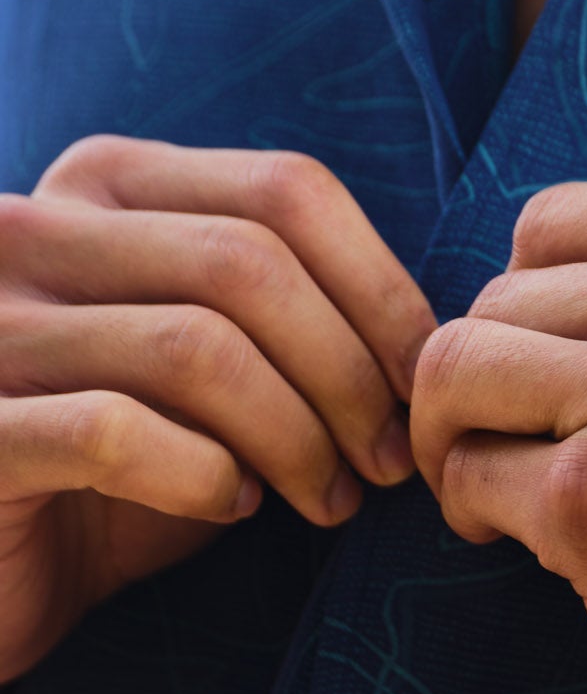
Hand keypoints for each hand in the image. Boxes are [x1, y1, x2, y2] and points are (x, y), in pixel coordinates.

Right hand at [0, 135, 433, 681]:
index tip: (420, 389)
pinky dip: (204, 478)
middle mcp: (28, 230)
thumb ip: (292, 322)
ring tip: (328, 502)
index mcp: (104, 186)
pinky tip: (228, 507)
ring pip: (197, 347)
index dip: (384, 295)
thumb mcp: (216, 372)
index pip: (287, 191)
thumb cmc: (126, 469)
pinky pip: (116, 430)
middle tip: (387, 466)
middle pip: (251, 264)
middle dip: (351, 377)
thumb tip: (439, 343)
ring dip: (297, 439)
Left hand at [408, 166, 586, 693]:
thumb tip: (550, 298)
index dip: (543, 314)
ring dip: (478, 444)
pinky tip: (551, 553)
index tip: (572, 383)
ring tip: (525, 501)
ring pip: (458, 377)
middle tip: (545, 459)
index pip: (549, 226)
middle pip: (494, 301)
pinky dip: (488, 518)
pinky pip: (473, 480)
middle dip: (506, 388)